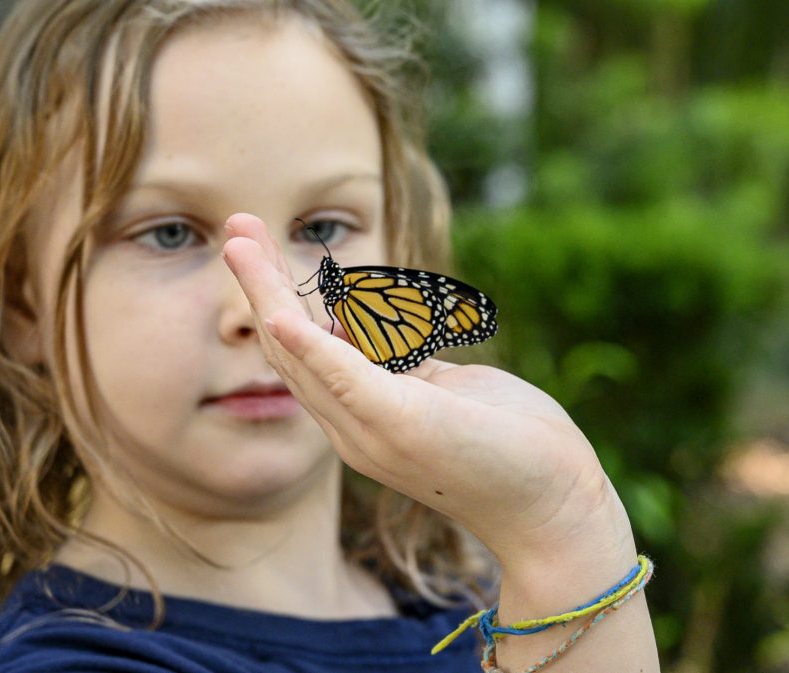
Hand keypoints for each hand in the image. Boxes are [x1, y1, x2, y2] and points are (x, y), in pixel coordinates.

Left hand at [222, 213, 632, 570]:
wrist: (552, 497)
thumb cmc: (487, 466)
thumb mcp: (407, 419)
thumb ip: (343, 373)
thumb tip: (277, 324)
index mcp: (348, 423)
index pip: (287, 346)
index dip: (261, 289)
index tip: (236, 238)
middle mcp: (361, 412)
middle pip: (300, 335)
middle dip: (269, 280)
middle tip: (241, 223)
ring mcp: (395, 399)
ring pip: (337, 335)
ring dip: (308, 290)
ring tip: (276, 245)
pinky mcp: (428, 388)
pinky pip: (383, 340)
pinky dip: (361, 308)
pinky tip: (346, 285)